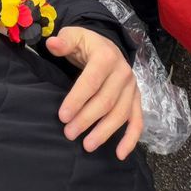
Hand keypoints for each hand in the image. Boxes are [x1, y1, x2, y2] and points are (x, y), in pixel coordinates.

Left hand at [47, 26, 142, 158]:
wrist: (107, 45)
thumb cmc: (86, 44)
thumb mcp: (73, 36)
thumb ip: (63, 41)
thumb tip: (52, 44)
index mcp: (106, 56)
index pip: (91, 81)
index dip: (77, 99)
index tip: (63, 116)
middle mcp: (123, 72)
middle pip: (105, 101)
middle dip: (86, 120)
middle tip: (69, 133)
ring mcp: (132, 87)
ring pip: (120, 114)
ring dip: (104, 132)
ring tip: (87, 145)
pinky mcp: (137, 99)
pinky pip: (137, 121)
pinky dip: (131, 139)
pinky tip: (120, 154)